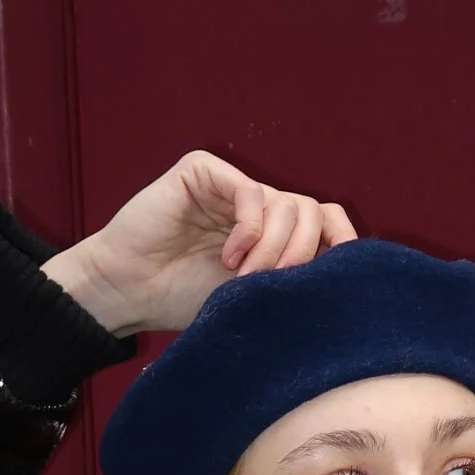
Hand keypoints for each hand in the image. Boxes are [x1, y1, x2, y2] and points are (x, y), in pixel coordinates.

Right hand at [43, 151, 355, 334]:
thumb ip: (290, 283)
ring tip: (245, 279)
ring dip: (274, 249)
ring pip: (287, 204)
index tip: (340, 279)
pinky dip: (249, 229)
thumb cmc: (182, 301)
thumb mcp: (252, 299)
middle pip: (314, 212)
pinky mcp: (203, 173)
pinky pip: (250, 192)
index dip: (343, 243)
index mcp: (274, 233)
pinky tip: (230, 258)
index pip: (329, 221)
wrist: (128, 292)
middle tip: (275, 286)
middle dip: (303, 254)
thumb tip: (346, 287)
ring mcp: (232, 187)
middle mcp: (258, 206)